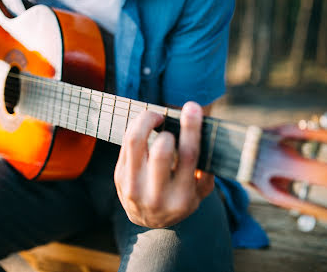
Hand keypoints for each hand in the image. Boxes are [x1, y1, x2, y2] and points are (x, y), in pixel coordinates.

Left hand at [114, 102, 213, 227]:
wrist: (147, 219)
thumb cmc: (178, 199)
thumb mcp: (199, 193)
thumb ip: (206, 172)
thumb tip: (206, 138)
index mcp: (182, 198)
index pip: (188, 158)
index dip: (190, 129)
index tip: (192, 107)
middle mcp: (156, 196)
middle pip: (160, 151)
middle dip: (164, 127)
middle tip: (166, 118)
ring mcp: (133, 187)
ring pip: (135, 142)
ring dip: (145, 121)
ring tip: (154, 117)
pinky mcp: (119, 177)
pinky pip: (125, 144)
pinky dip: (136, 128)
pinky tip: (144, 126)